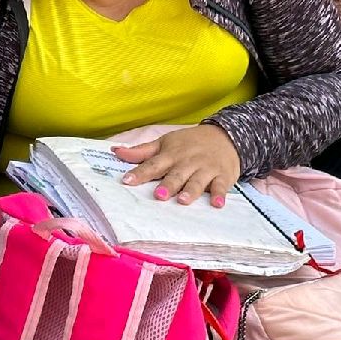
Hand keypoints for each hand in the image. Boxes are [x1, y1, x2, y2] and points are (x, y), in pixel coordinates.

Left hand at [111, 124, 240, 207]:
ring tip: (183, 201)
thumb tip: (115, 151)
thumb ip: (142, 151)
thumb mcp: (165, 142)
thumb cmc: (189, 142)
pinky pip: (221, 186)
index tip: (127, 181)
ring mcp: (206, 169)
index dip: (140, 173)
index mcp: (171, 154)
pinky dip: (220, 194)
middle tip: (158, 196)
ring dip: (191, 191)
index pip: (153, 164)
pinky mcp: (223, 175)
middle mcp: (187, 162)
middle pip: (176, 175)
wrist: (225, 135)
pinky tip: (217, 204)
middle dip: (168, 185)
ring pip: (197, 181)